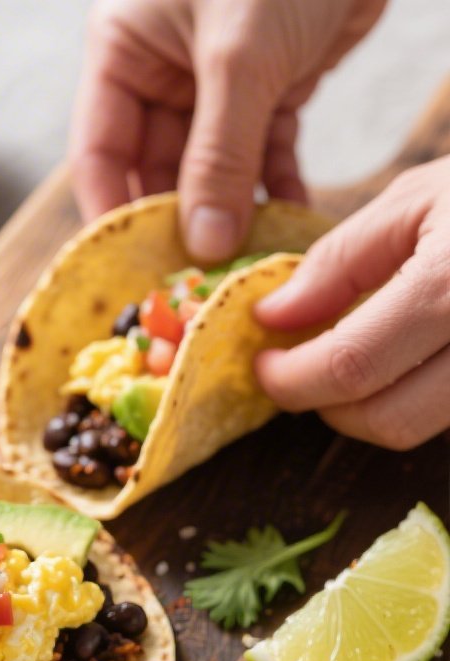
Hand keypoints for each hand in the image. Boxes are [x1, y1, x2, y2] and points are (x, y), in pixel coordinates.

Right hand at [69, 0, 384, 259]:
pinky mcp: (272, 88)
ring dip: (233, 219)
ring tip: (245, 269)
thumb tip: (204, 242)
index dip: (113, 218)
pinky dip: (278, 192)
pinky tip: (288, 231)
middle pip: (159, 173)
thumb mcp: (237, 58)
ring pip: (215, 174)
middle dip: (180, 230)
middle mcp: (163, 72)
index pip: (101, 155)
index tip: (132, 278)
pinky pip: (266, 157)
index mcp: (123, 52)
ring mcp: (218, 85)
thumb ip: (219, 156)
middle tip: (194, 289)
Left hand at [255, 157, 449, 448]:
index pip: (350, 367)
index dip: (291, 378)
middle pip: (389, 420)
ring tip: (351, 358)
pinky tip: (402, 362)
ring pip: (423, 429)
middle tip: (299, 371)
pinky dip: (414, 400)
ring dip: (371, 408)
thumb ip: (339, 263)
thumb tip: (274, 318)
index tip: (262, 364)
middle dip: (328, 407)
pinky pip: (449, 416)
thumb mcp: (416, 199)